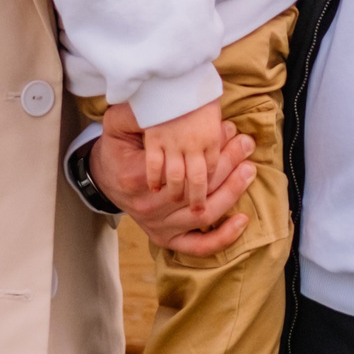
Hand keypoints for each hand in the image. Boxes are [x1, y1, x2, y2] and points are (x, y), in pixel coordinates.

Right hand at [92, 101, 254, 257]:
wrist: (105, 180)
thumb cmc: (117, 150)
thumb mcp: (117, 124)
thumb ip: (135, 114)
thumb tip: (158, 107)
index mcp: (136, 177)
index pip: (181, 165)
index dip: (209, 146)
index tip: (227, 128)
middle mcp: (149, 206)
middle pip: (196, 188)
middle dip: (226, 164)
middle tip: (245, 144)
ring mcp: (158, 226)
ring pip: (202, 213)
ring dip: (231, 191)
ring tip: (248, 169)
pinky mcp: (165, 238)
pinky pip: (197, 246)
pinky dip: (222, 238)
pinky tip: (243, 220)